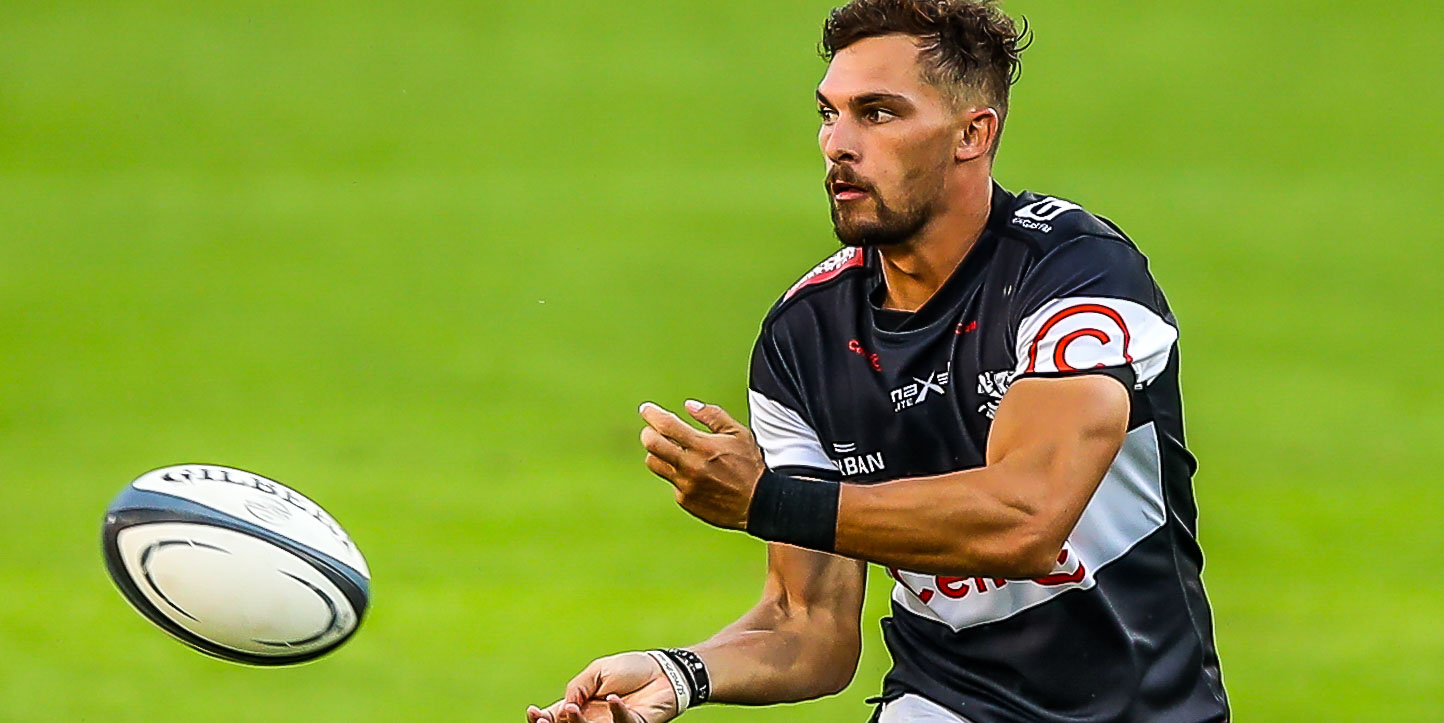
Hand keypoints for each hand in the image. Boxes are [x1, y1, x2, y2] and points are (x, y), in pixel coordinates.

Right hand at [526, 652, 679, 722]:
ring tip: (573, 709)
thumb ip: (578, 687)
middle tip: (547, 719)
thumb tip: (562, 708)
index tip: (533, 712)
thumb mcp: (597, 671)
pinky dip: (617, 713)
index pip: (556, 717)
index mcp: (582, 705)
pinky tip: (614, 699)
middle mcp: (595, 719)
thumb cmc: (631, 670)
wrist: (663, 670)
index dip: (541, 718)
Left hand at [639, 400, 765, 530]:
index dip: (652, 414)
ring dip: (657, 453)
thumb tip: (689, 405)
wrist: (758, 504)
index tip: (646, 409)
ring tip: (670, 450)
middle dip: (648, 433)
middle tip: (652, 430)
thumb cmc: (749, 466)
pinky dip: (676, 473)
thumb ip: (713, 416)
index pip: (667, 425)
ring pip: (655, 464)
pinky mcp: (685, 500)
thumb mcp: (738, 434)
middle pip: (652, 445)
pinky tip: (693, 473)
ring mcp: (685, 485)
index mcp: (703, 446)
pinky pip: (671, 481)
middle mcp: (690, 466)